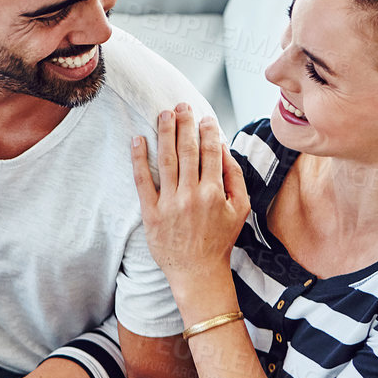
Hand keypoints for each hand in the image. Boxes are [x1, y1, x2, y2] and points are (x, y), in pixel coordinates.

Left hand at [132, 105, 250, 295]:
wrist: (197, 272)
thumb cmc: (220, 240)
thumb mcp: (240, 209)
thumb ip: (235, 178)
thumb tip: (225, 149)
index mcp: (215, 192)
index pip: (211, 152)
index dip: (207, 131)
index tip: (204, 117)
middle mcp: (192, 195)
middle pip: (187, 151)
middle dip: (184, 124)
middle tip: (181, 105)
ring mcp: (170, 203)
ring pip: (166, 160)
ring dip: (164, 133)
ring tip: (163, 114)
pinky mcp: (151, 213)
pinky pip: (143, 181)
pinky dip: (139, 159)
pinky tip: (138, 140)